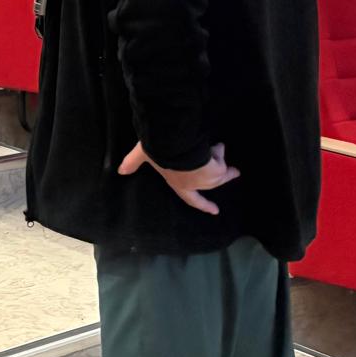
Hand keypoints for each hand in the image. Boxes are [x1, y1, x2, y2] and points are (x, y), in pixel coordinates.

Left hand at [117, 141, 239, 215]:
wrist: (176, 150)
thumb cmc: (159, 155)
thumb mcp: (143, 156)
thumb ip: (133, 162)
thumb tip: (120, 171)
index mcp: (179, 184)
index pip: (192, 199)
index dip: (203, 205)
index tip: (215, 210)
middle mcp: (196, 184)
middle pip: (212, 184)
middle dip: (223, 179)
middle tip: (234, 175)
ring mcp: (208, 179)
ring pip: (220, 171)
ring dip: (224, 164)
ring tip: (235, 168)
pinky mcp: (217, 170)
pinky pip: (219, 155)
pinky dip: (217, 150)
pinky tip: (216, 145)